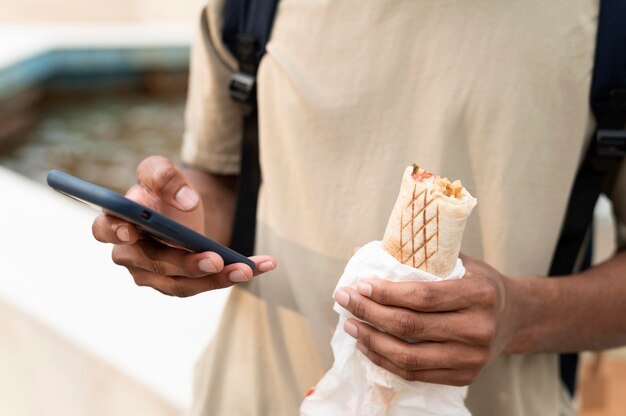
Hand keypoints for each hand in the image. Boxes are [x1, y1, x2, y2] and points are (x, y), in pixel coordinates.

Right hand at [92, 155, 275, 296]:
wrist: (185, 207)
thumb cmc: (166, 190)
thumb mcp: (163, 171)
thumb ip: (165, 175)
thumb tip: (185, 200)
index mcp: (116, 221)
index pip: (106, 230)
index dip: (116, 232)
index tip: (131, 232)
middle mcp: (130, 253)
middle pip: (153, 264)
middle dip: (186, 264)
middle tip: (216, 258)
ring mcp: (152, 275)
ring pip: (181, 284)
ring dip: (216, 278)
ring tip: (245, 268)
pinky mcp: (177, 284)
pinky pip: (203, 285)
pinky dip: (231, 276)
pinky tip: (258, 266)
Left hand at [334, 254, 518, 385]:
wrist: (516, 317)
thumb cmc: (478, 282)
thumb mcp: (458, 261)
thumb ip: (415, 257)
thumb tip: (360, 251)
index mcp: (480, 293)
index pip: (423, 296)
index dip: (386, 292)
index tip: (359, 283)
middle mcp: (479, 328)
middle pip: (411, 326)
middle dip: (369, 312)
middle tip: (344, 299)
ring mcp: (472, 358)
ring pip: (409, 357)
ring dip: (372, 340)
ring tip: (350, 324)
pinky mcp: (464, 377)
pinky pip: (416, 374)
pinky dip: (385, 360)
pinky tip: (367, 345)